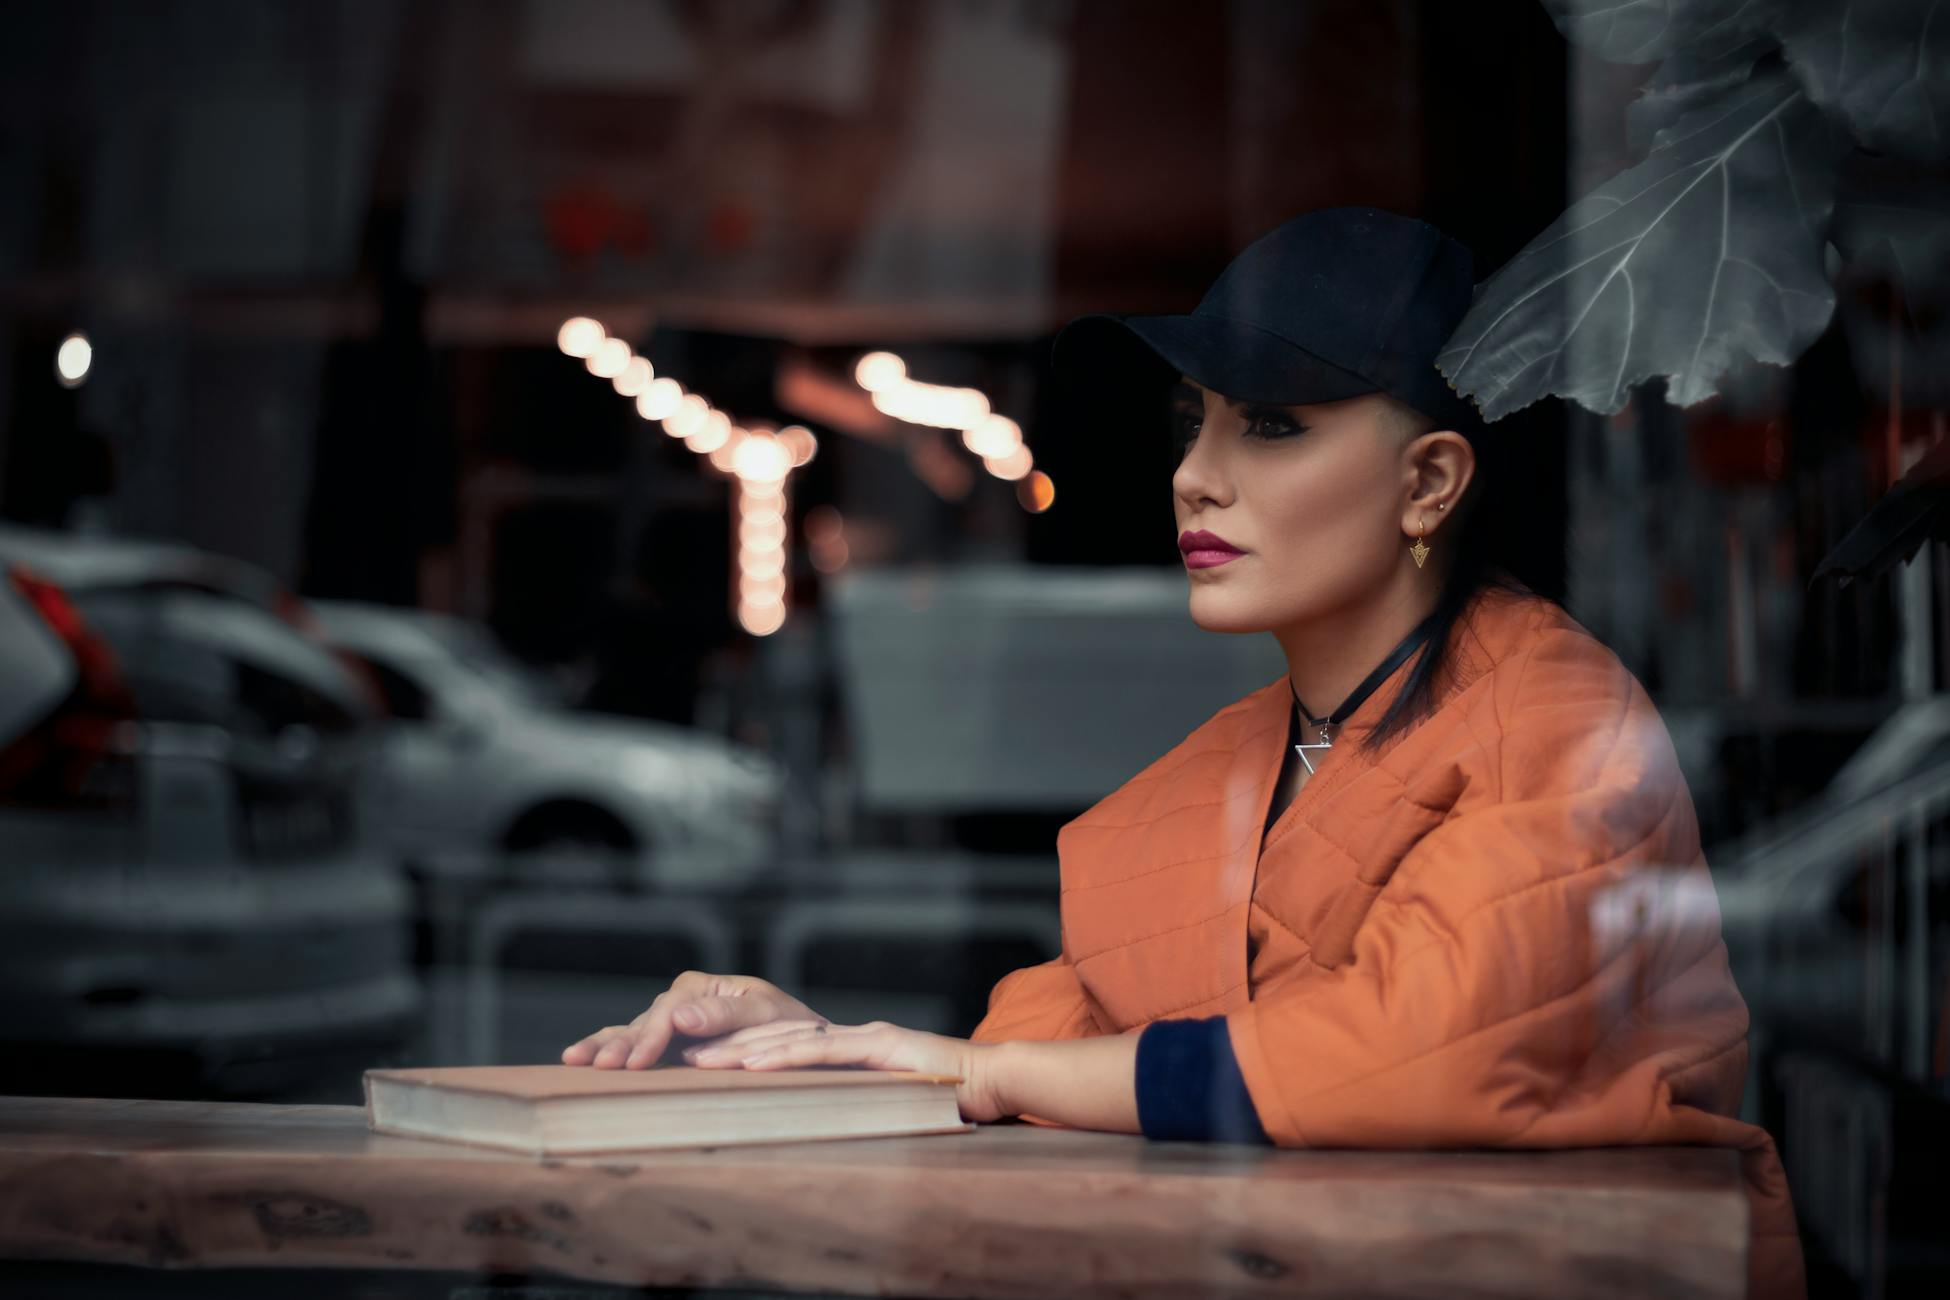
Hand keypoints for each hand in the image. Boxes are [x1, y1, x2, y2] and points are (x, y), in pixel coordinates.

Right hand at [561, 971, 826, 1069]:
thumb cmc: (788, 1026)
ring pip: (627, 1033)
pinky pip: (630, 1047)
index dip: (651, 1037)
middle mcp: (678, 1001)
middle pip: (641, 1022)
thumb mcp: (765, 1015)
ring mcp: (668, 1024)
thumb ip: (724, 1015)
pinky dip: (606, 1052)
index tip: (637, 1063)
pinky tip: (579, 1062)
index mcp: (700, 988)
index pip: (668, 1012)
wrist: (799, 1040)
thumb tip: (679, 1014)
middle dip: (616, 1044)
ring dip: (601, 1047)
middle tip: (596, 1065)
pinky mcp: (665, 1045)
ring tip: (572, 1061)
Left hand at [683, 1018, 1011, 1122]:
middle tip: (686, 1058)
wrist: (993, 1081)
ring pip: (793, 1040)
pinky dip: (785, 1057)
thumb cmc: (948, 1100)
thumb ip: (859, 1105)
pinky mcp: (879, 1049)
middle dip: (730, 1046)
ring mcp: (866, 1038)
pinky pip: (823, 1054)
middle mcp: (854, 1036)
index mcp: (854, 1049)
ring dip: (744, 1050)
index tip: (707, 1064)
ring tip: (704, 1060)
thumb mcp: (890, 1103)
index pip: (789, 1047)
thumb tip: (826, 1128)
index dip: (746, 1052)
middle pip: (780, 1038)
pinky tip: (754, 1064)